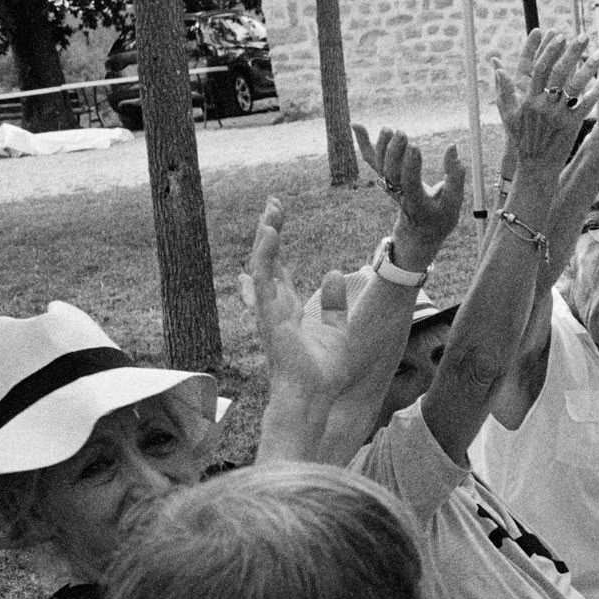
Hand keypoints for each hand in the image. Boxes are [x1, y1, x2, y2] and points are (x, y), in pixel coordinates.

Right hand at [240, 197, 354, 405]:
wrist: (314, 395)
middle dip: (268, 230)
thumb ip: (333, 303)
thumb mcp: (337, 328)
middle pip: (266, 260)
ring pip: (262, 265)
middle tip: (273, 203)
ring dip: (265, 237)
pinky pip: (265, 279)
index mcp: (287, 308)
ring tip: (271, 212)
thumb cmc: (322, 371)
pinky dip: (266, 255)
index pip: (277, 267)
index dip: (276, 242)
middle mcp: (274, 305)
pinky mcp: (271, 315)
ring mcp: (270, 310)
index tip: (277, 216)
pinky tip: (270, 233)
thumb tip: (333, 273)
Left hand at [352, 126, 465, 259]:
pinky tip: (356, 125)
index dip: (410, 165)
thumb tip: (453, 146)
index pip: (409, 183)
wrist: (420, 230)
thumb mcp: (454, 202)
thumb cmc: (441, 216)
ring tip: (390, 129)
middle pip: (390, 172)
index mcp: (417, 202)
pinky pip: (370, 159)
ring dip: (382, 145)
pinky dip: (363, 142)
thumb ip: (456, 176)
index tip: (416, 146)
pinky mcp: (385, 176)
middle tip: (402, 133)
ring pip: (379, 165)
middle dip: (394, 152)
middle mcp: (399, 194)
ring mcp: (389, 185)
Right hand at [492, 31, 598, 171]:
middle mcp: (543, 104)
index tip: (559, 35)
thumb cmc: (521, 138)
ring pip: (574, 87)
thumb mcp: (507, 114)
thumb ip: (504, 91)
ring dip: (587, 68)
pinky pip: (586, 105)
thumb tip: (497, 66)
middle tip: (583, 35)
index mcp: (528, 98)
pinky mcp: (572, 125)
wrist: (536, 165)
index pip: (539, 68)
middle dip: (571, 52)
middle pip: (559, 72)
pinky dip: (596, 92)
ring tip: (598, 53)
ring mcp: (558, 114)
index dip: (549, 50)